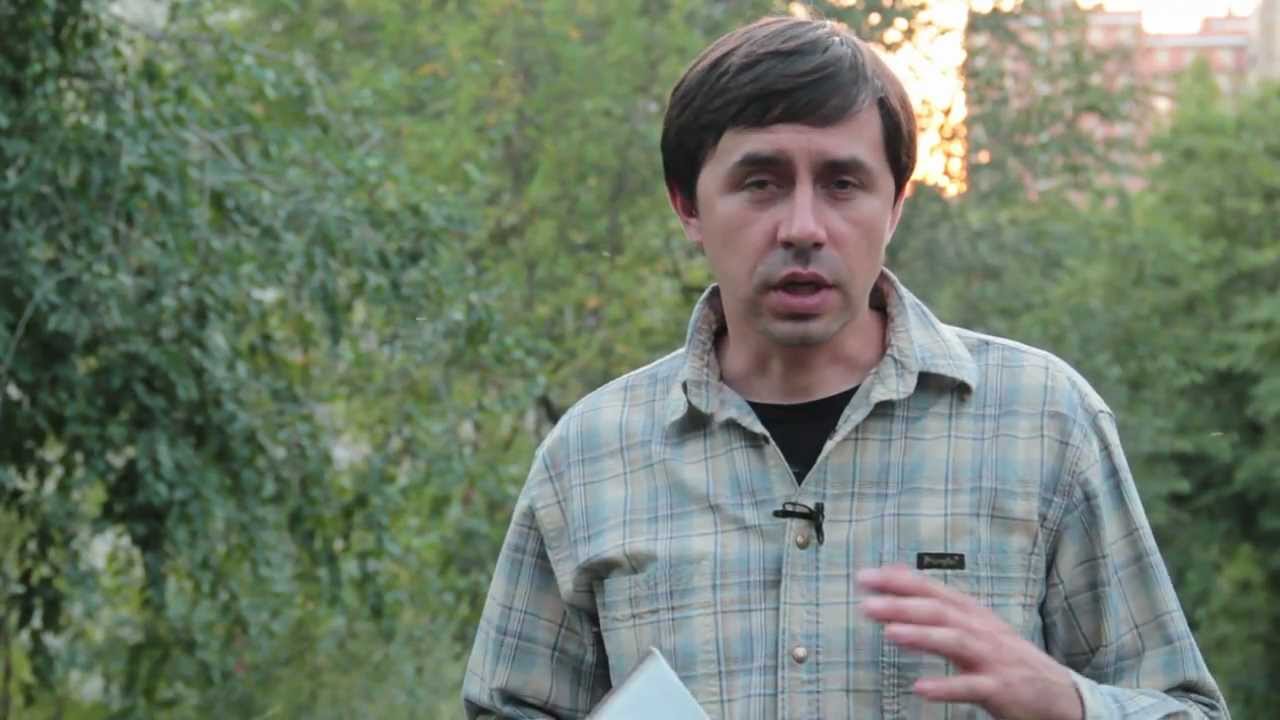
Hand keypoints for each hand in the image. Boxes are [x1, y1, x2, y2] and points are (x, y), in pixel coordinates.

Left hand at [858, 565, 1082, 719]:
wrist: (1058, 693)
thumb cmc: (1006, 657)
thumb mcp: (975, 625)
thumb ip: (938, 603)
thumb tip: (896, 574)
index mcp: (972, 613)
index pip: (932, 590)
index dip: (899, 582)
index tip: (865, 577)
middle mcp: (981, 629)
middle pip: (939, 611)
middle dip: (903, 605)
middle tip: (866, 604)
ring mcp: (992, 658)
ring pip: (955, 641)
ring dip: (922, 636)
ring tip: (890, 633)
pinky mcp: (1001, 688)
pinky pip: (971, 686)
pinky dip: (945, 687)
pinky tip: (920, 688)